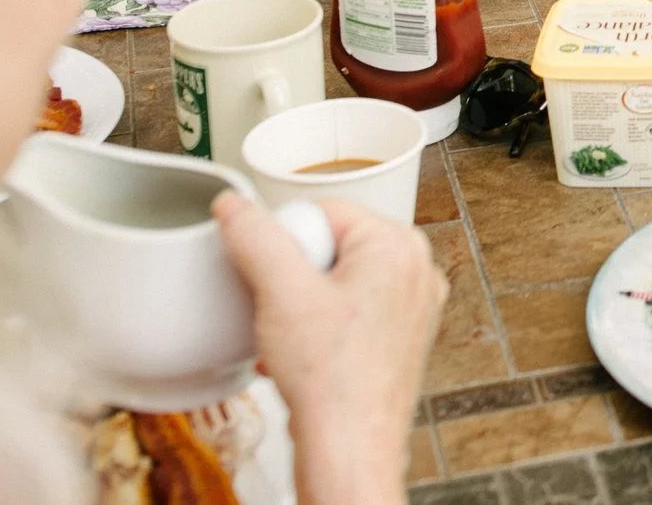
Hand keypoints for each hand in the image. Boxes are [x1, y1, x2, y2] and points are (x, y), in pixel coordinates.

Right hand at [214, 193, 444, 504]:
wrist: (349, 447)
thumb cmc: (331, 378)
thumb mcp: (281, 293)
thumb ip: (255, 238)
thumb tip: (234, 204)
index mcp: (399, 244)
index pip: (324, 210)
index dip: (285, 243)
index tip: (274, 279)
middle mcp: (417, 270)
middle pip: (330, 246)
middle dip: (292, 277)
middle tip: (283, 311)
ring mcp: (412, 306)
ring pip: (335, 282)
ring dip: (300, 306)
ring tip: (292, 338)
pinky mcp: (399, 338)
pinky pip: (348, 313)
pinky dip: (318, 329)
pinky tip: (300, 354)